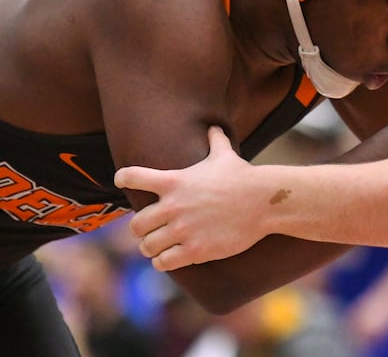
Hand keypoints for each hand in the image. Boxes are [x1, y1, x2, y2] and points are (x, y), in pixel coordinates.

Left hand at [114, 127, 263, 270]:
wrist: (264, 201)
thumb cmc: (243, 176)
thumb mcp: (225, 155)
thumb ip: (215, 140)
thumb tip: (215, 126)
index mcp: (174, 181)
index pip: (133, 177)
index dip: (124, 178)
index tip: (122, 181)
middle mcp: (173, 206)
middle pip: (136, 225)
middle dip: (142, 229)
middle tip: (150, 230)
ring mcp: (183, 230)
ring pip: (147, 247)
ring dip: (151, 247)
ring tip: (158, 247)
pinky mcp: (195, 250)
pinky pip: (163, 262)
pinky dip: (163, 261)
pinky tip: (170, 257)